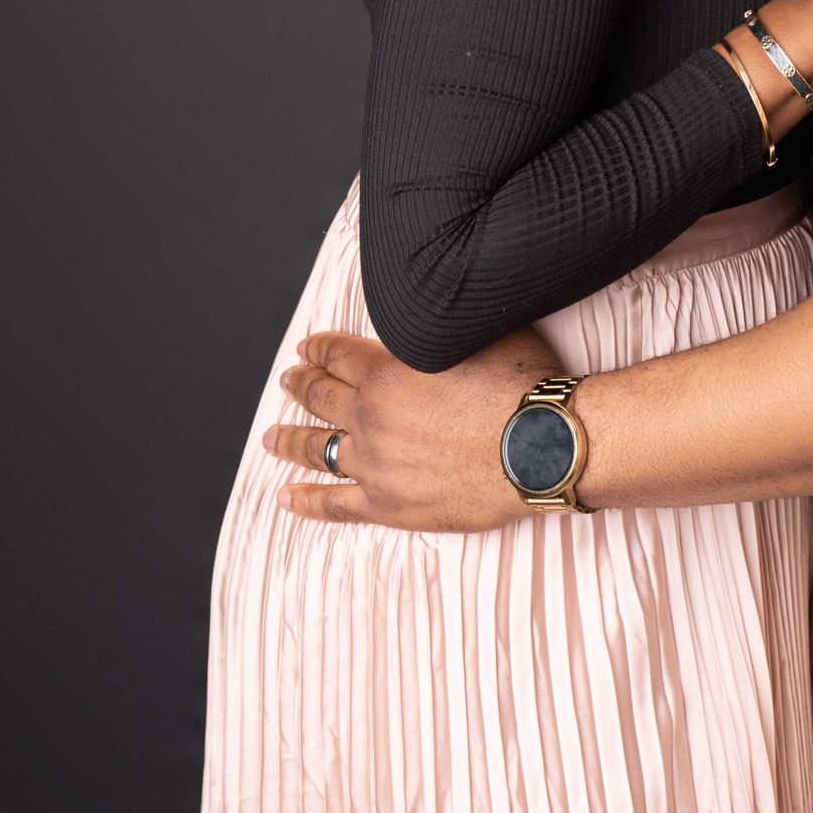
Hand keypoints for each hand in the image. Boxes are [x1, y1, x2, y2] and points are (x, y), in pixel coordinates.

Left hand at [266, 324, 558, 531]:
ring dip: (290, 441)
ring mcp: (375, 463)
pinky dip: (307, 501)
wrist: (541, 445)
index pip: (338, 354)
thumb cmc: (520, 383)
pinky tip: (288, 497)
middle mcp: (371, 415)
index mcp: (387, 370)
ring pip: (317, 450)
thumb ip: (445, 325)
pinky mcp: (388, 504)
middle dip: (301, 386)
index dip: (319, 349)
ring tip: (272, 438)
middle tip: (287, 382)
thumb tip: (441, 308)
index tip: (306, 350)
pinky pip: (335, 505)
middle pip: (322, 397)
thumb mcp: (481, 330)